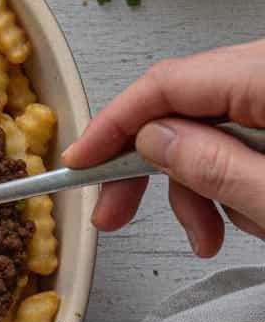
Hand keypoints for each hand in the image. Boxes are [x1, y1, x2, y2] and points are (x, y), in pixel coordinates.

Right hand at [62, 41, 264, 255]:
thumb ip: (214, 166)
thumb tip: (151, 142)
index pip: (167, 85)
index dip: (113, 126)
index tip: (78, 163)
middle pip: (181, 107)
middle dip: (147, 167)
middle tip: (113, 213)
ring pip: (209, 130)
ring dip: (196, 187)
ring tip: (206, 236)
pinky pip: (238, 139)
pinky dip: (229, 180)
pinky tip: (243, 215)